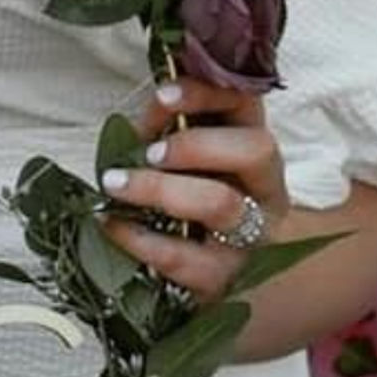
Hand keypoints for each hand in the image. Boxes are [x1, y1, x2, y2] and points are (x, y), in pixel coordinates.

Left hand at [97, 77, 289, 306]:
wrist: (236, 282)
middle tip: (150, 152)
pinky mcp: (223, 280)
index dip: (207, 93)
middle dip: (196, 144)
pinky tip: (112, 225)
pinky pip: (183, 258)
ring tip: (116, 183)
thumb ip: (169, 135)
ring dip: (162, 188)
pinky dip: (140, 239)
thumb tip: (136, 121)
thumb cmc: (202, 207)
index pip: (245, 104)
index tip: (164, 94)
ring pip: (221, 204)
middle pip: (254, 151)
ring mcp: (251, 237)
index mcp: (254, 151)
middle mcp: (264, 189)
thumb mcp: (193, 165)